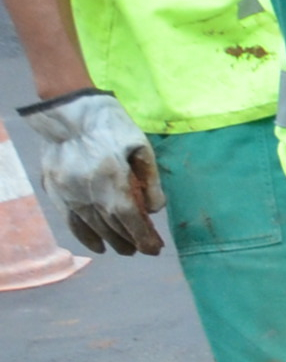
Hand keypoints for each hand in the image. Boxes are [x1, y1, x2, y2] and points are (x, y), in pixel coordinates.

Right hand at [20, 89, 164, 254]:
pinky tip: (97, 246)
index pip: (130, 221)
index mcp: (112, 181)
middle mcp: (89, 193)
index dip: (144, 238)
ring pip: (93, 228)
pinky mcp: (55, 191)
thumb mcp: (140, 147)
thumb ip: (150, 181)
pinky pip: (71, 221)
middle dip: (131, 241)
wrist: (67, 112)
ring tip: (125, 249)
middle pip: (113, 227)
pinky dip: (85, 236)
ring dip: (112, 241)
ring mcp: (69, 194)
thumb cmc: (109, 126)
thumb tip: (154, 210)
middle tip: (145, 248)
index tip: (154, 249)